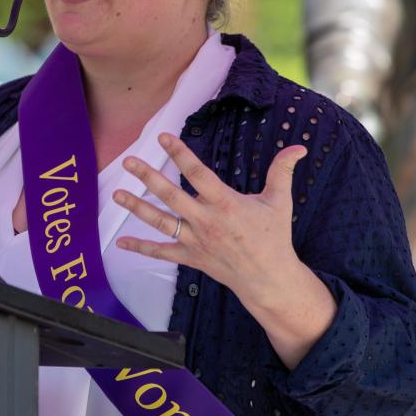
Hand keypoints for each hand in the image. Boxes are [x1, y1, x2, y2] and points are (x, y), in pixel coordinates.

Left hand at [113, 133, 336, 369]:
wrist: (269, 279)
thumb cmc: (273, 237)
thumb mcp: (279, 201)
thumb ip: (283, 171)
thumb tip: (298, 147)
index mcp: (225, 203)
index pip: (197, 173)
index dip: (179, 154)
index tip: (162, 137)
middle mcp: (206, 221)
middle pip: (171, 195)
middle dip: (148, 177)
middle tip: (129, 161)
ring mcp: (196, 240)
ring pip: (161, 222)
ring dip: (137, 207)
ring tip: (117, 193)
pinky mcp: (191, 257)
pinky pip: (162, 252)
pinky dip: (141, 248)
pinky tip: (120, 242)